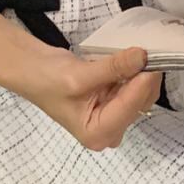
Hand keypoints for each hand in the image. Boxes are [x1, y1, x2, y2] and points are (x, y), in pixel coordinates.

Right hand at [39, 46, 162, 147]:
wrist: (32, 70)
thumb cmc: (48, 79)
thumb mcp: (79, 75)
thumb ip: (113, 67)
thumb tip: (143, 56)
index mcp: (98, 134)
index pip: (130, 108)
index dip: (142, 83)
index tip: (151, 58)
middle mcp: (109, 130)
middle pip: (140, 103)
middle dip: (144, 77)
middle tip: (149, 49)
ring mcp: (113, 116)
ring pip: (141, 94)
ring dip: (141, 72)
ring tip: (139, 51)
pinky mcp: (114, 101)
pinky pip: (133, 86)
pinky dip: (134, 72)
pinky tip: (130, 58)